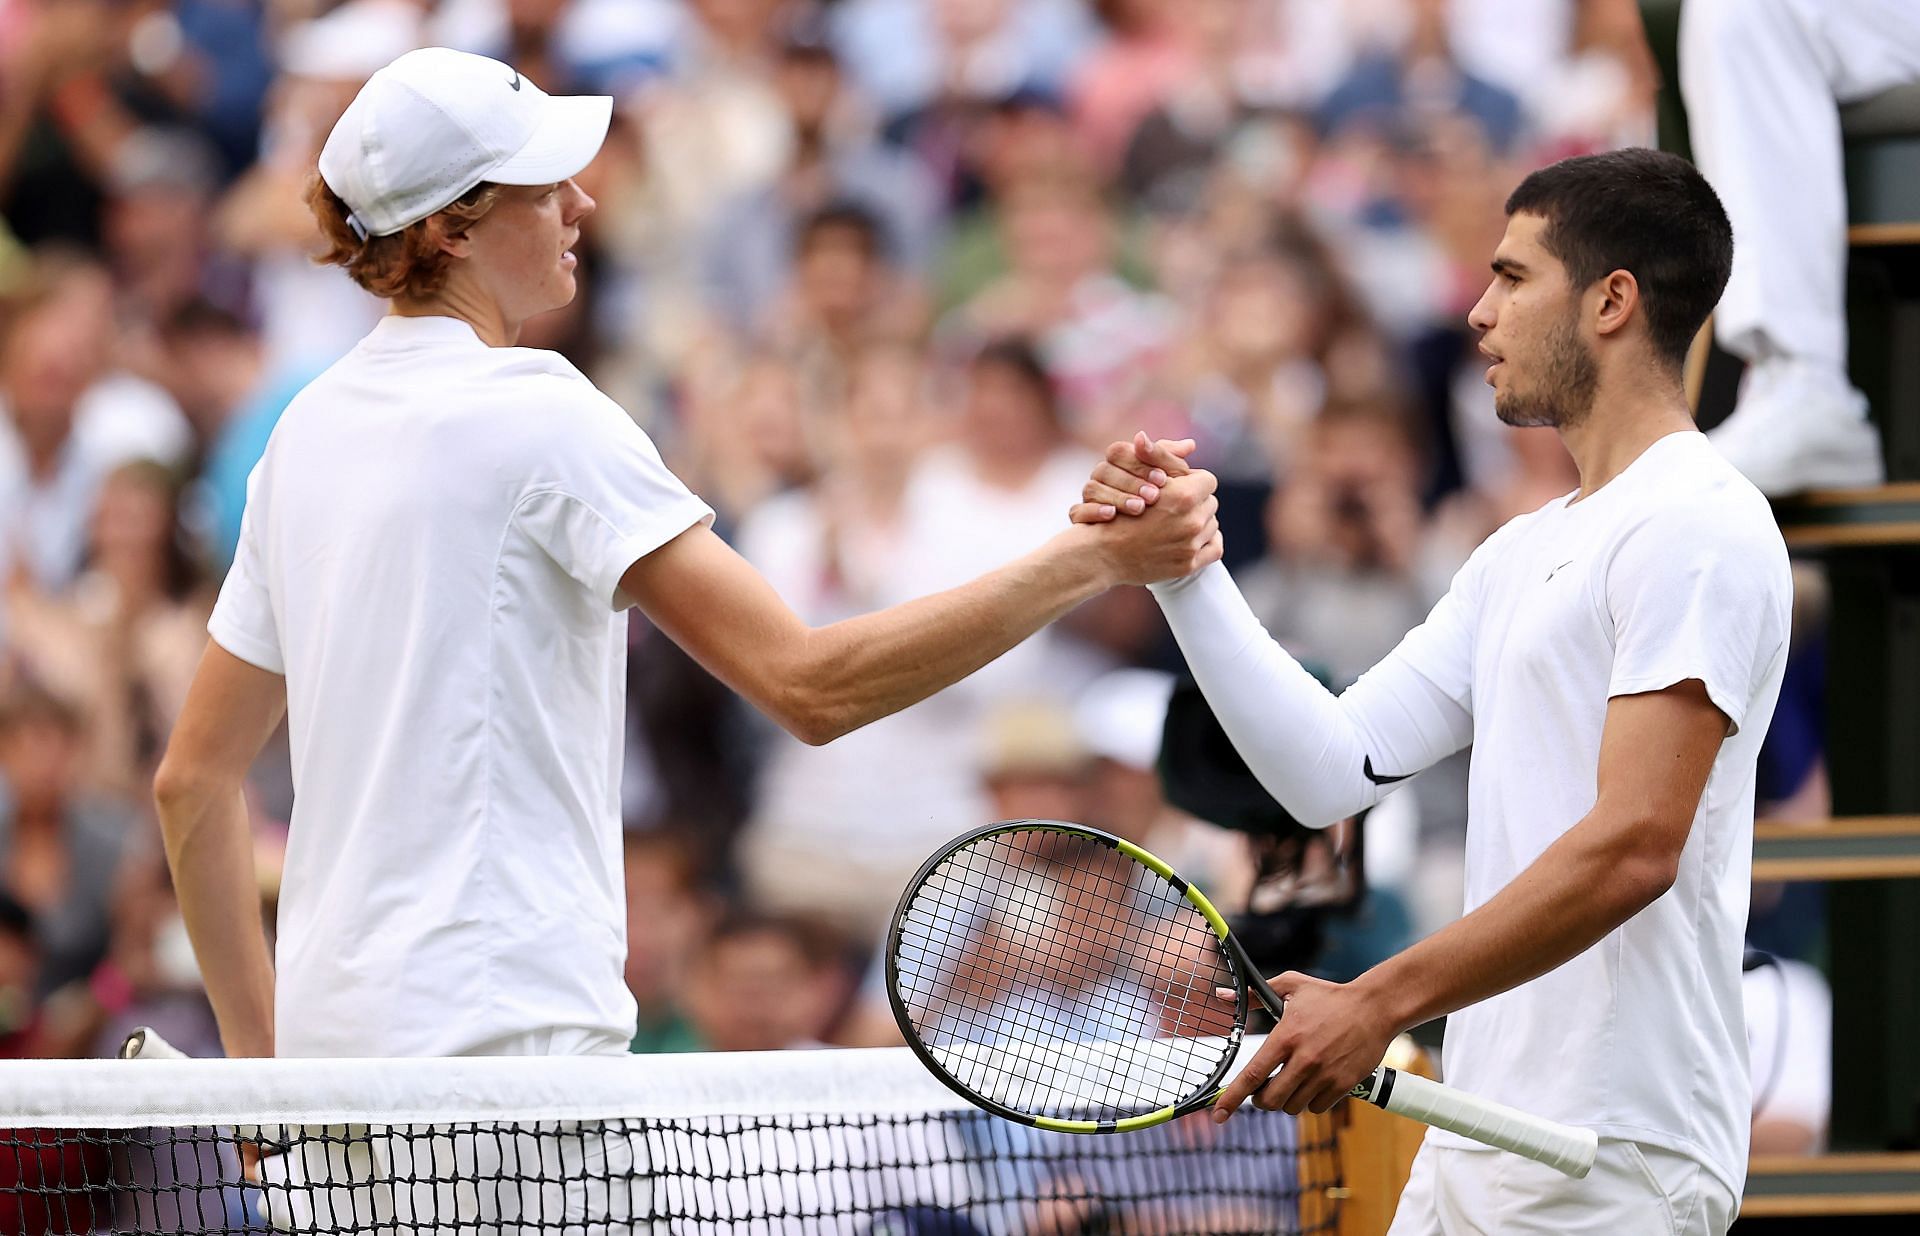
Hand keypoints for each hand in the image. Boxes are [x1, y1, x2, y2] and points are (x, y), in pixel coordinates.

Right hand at [1070, 433, 1197, 523]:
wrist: (1125, 544)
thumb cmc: (1152, 502)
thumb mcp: (1165, 479)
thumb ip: (1172, 462)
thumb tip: (1190, 446)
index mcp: (1117, 461)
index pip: (1119, 452)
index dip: (1141, 464)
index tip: (1164, 480)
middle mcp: (1099, 476)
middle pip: (1105, 469)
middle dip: (1132, 482)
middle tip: (1154, 496)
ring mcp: (1088, 497)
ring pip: (1091, 488)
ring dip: (1117, 497)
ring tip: (1139, 509)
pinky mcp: (1080, 517)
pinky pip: (1077, 511)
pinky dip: (1094, 512)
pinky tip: (1112, 517)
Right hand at [1085, 469, 1221, 585]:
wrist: (1103, 553)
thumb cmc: (1117, 512)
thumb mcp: (1137, 476)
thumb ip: (1163, 456)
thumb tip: (1190, 444)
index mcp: (1183, 496)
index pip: (1207, 480)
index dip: (1192, 482)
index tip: (1179, 487)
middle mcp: (1192, 521)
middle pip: (1210, 502)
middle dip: (1195, 502)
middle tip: (1177, 506)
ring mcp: (1191, 545)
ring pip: (1211, 524)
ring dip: (1199, 521)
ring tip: (1178, 523)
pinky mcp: (1189, 565)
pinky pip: (1215, 548)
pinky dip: (1206, 542)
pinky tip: (1191, 539)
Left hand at [1212, 972, 1395, 1119]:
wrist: (1375, 1007)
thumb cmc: (1330, 996)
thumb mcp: (1291, 986)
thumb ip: (1257, 995)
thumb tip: (1222, 994)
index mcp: (1286, 1037)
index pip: (1253, 1075)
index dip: (1232, 1098)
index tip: (1218, 1114)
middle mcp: (1304, 1060)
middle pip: (1270, 1100)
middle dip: (1261, 1099)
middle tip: (1263, 1089)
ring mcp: (1325, 1075)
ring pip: (1292, 1107)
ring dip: (1286, 1100)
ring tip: (1292, 1081)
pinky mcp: (1343, 1085)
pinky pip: (1317, 1108)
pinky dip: (1310, 1102)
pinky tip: (1313, 1084)